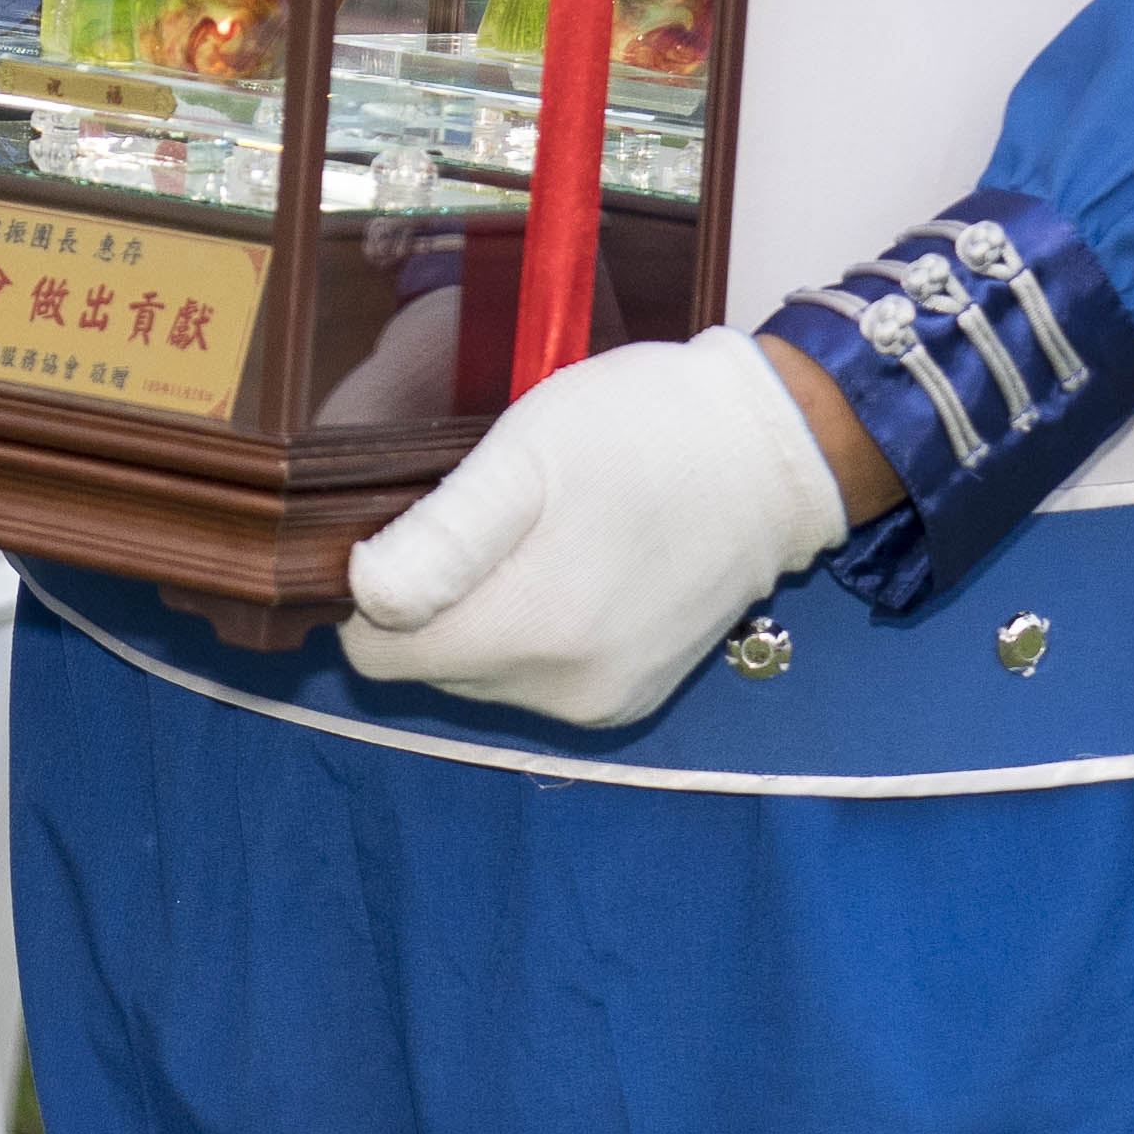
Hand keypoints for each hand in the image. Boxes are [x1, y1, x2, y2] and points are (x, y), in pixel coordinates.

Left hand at [340, 329, 852, 731]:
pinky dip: (534, 631)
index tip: (410, 526)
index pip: (377, 652)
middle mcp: (561, 693)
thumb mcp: (525, 455)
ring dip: (483, 615)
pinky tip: (571, 566)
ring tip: (534, 535)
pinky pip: (537, 679)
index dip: (373, 589)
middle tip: (482, 515)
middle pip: (429, 666)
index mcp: (528, 633)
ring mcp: (601, 702)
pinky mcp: (632, 699)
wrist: (771, 457)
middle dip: (434, 601)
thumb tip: (362, 598)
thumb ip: (443, 538)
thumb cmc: (642, 431)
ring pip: (479, 674)